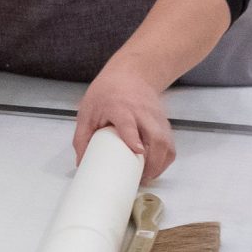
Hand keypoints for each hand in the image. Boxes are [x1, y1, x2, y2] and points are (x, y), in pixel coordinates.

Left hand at [75, 63, 175, 181]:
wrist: (131, 74)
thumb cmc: (106, 93)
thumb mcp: (88, 111)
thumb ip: (82, 137)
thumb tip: (81, 162)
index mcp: (120, 107)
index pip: (129, 123)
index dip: (133, 137)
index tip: (137, 151)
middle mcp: (143, 113)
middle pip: (156, 137)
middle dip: (153, 161)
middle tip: (140, 177)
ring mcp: (157, 118)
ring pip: (167, 143)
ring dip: (160, 163)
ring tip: (146, 176)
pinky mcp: (165, 123)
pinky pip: (170, 144)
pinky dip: (165, 159)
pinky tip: (154, 167)